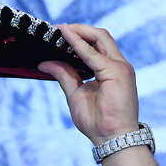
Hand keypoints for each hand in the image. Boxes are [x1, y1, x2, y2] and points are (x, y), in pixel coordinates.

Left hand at [38, 23, 139, 144]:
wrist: (111, 138)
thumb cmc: (97, 121)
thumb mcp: (75, 94)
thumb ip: (64, 76)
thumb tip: (45, 63)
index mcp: (110, 70)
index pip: (97, 45)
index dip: (79, 36)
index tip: (59, 33)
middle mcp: (118, 65)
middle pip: (101, 37)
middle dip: (80, 29)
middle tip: (58, 28)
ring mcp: (119, 67)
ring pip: (101, 38)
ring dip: (79, 31)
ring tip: (60, 28)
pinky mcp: (117, 72)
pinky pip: (93, 54)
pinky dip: (78, 44)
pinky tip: (65, 36)